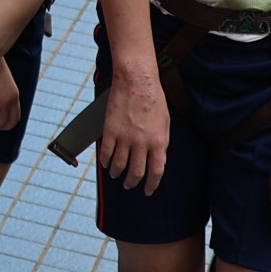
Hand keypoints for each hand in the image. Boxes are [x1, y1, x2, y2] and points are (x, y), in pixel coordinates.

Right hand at [99, 67, 171, 193]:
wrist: (137, 81)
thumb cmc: (154, 99)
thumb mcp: (166, 123)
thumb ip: (161, 143)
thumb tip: (157, 158)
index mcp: (159, 142)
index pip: (156, 171)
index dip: (151, 184)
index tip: (148, 190)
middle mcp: (142, 143)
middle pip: (136, 172)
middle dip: (132, 182)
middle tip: (129, 185)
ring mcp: (125, 138)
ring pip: (119, 165)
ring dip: (117, 173)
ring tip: (116, 175)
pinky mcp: (110, 130)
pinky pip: (106, 152)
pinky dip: (105, 161)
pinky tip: (105, 164)